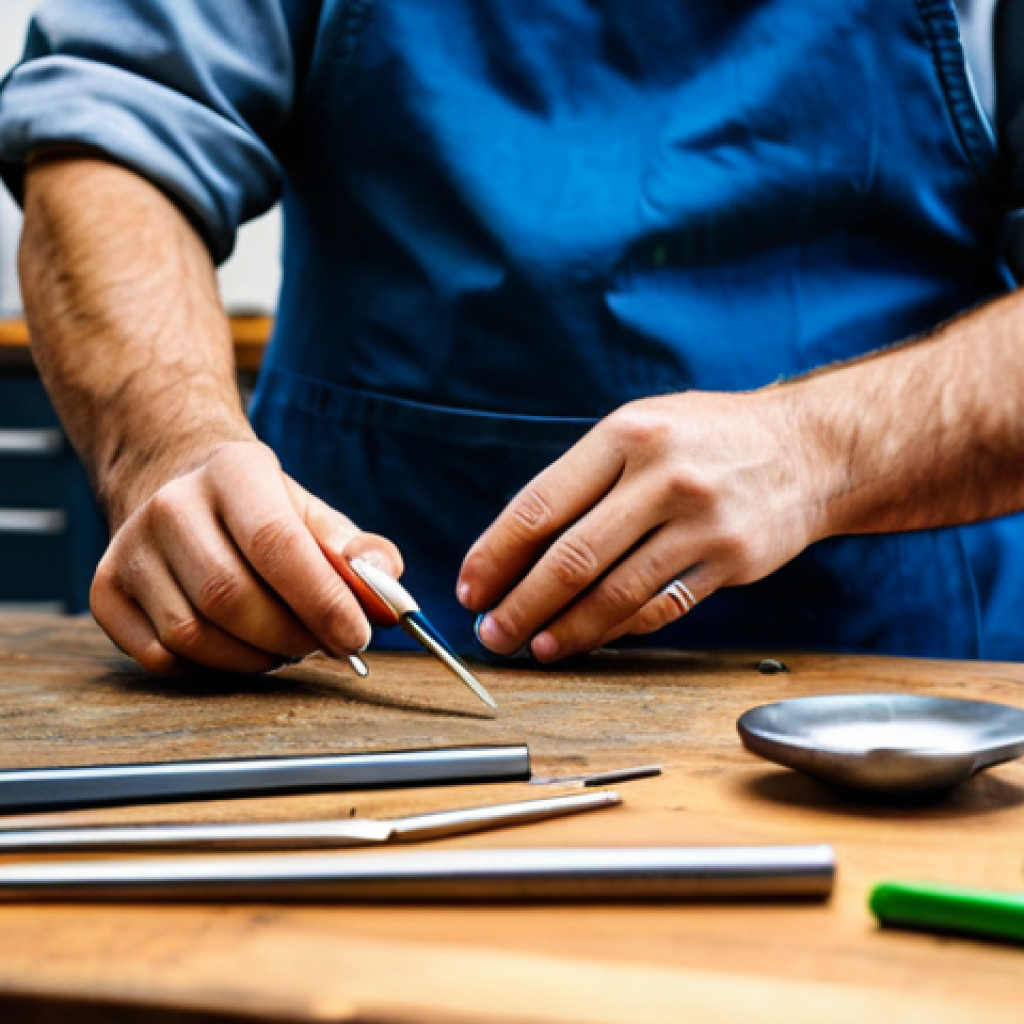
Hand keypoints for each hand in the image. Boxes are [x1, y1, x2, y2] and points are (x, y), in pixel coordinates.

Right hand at [91, 440, 402, 674]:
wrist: (176, 485)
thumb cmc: (260, 510)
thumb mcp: (314, 515)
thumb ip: (359, 555)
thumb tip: (393, 602)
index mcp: (233, 472)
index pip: (276, 544)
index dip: (322, 600)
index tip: (359, 637)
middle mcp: (170, 505)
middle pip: (231, 597)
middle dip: (292, 636)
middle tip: (324, 644)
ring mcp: (128, 549)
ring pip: (193, 635)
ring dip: (253, 657)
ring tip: (283, 643)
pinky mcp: (106, 591)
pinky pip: (160, 657)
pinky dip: (209, 668)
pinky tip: (236, 646)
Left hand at [457, 390, 828, 660]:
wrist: (808, 449)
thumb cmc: (708, 439)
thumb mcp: (642, 429)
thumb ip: (586, 479)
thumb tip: (517, 549)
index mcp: (626, 435)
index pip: (541, 505)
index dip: (496, 554)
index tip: (471, 587)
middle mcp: (661, 476)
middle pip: (571, 557)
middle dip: (521, 604)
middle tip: (493, 631)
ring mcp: (700, 521)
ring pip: (614, 591)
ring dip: (565, 628)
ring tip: (535, 646)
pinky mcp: (730, 560)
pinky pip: (659, 607)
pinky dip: (617, 629)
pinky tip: (588, 639)